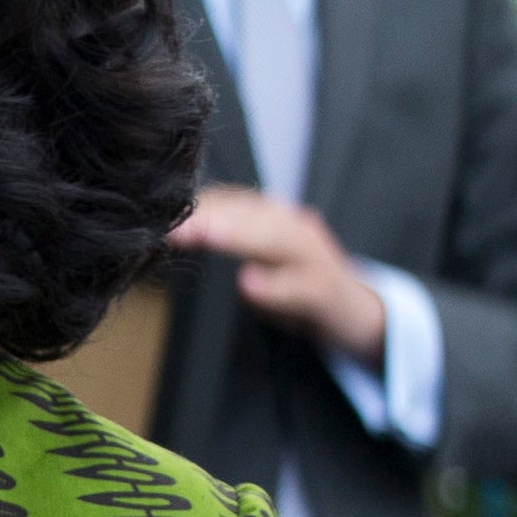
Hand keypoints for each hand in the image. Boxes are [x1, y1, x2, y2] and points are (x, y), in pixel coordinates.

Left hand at [173, 186, 391, 362]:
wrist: (357, 313)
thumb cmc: (297, 282)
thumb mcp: (262, 258)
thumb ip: (231, 240)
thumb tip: (176, 231)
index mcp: (276, 220)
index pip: (234, 203)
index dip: (198, 206)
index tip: (159, 208)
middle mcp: (296, 230)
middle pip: (252, 216)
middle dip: (211, 216)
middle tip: (174, 224)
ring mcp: (315, 259)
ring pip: (278, 241)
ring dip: (241, 236)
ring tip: (207, 235)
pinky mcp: (328, 292)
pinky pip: (302, 287)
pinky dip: (276, 286)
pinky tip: (249, 284)